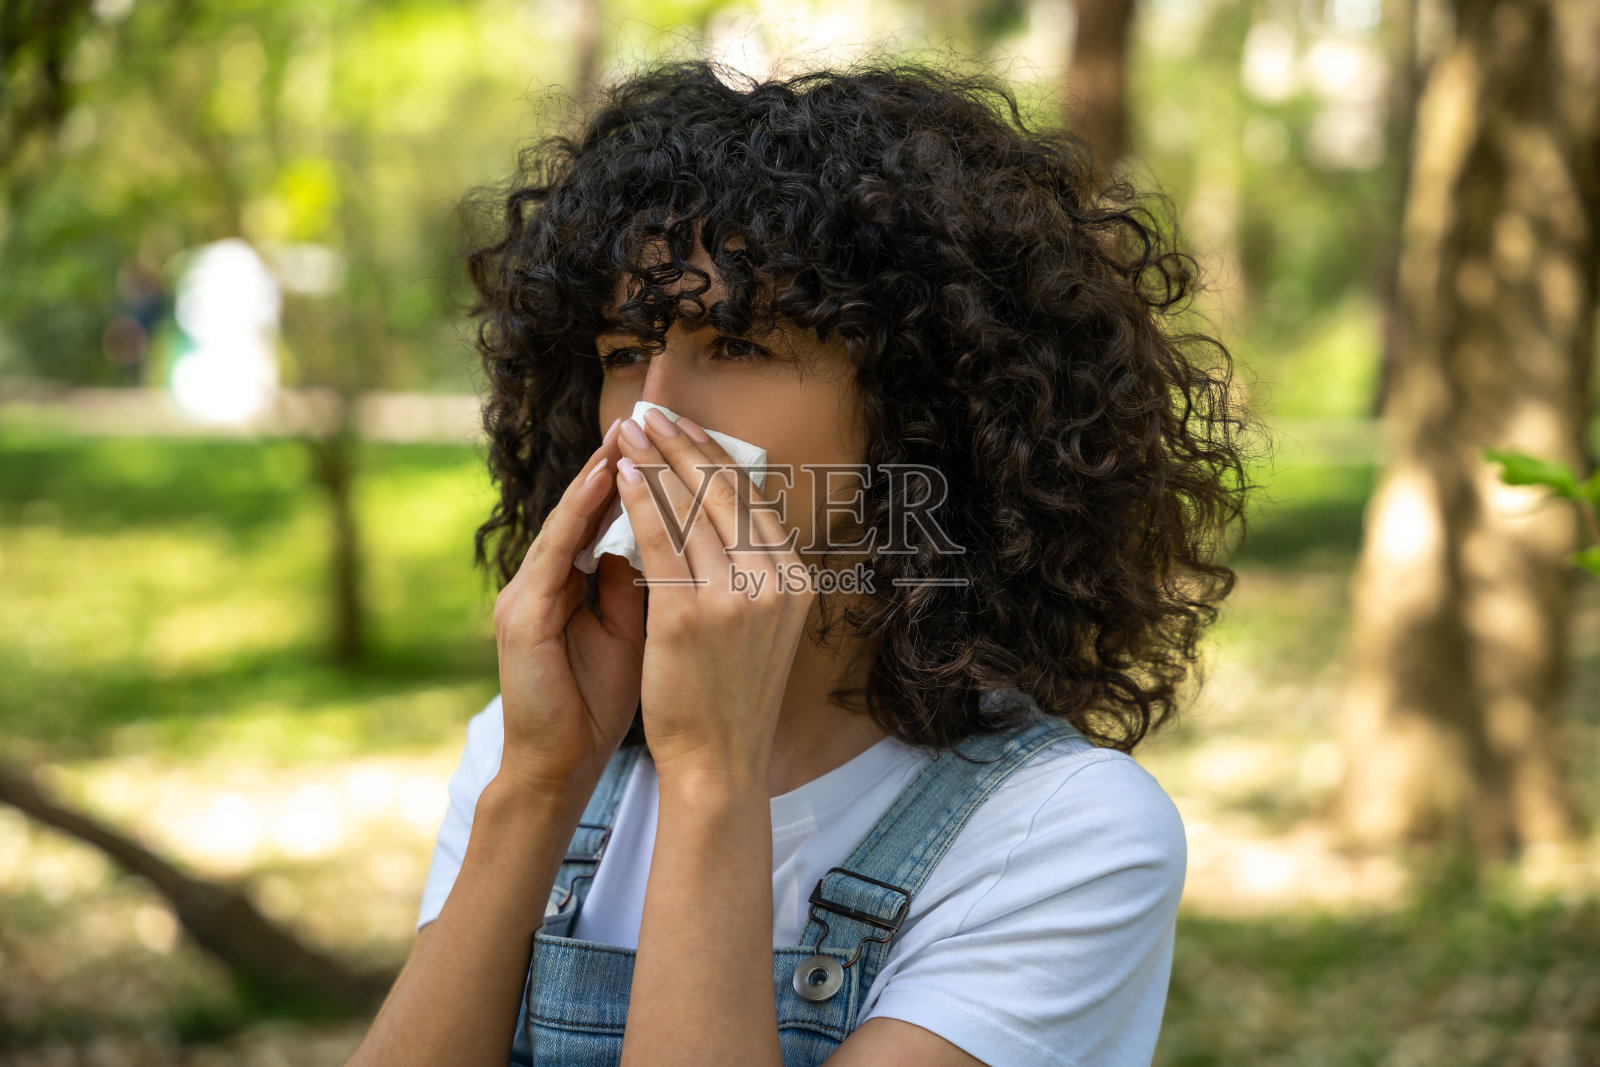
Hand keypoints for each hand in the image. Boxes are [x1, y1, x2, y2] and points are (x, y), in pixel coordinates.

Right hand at [492, 417, 646, 792]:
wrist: (559, 761)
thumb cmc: (599, 699)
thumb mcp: (634, 631)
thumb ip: (647, 583)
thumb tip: (680, 542)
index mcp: (571, 580)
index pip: (610, 512)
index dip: (642, 472)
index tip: (675, 434)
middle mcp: (545, 576)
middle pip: (587, 501)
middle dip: (621, 456)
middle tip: (650, 410)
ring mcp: (527, 591)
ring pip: (568, 517)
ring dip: (598, 473)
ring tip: (627, 431)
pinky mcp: (521, 614)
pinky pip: (553, 552)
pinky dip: (578, 515)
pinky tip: (604, 484)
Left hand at [614, 409, 815, 781]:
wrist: (719, 761)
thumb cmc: (730, 694)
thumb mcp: (761, 625)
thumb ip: (751, 571)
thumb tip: (722, 513)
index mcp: (795, 580)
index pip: (751, 498)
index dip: (714, 455)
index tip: (685, 426)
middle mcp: (775, 581)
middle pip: (722, 491)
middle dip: (682, 443)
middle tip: (651, 410)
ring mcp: (736, 597)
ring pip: (689, 507)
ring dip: (654, 460)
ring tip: (628, 430)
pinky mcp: (691, 614)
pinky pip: (660, 540)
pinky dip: (639, 501)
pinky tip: (621, 473)